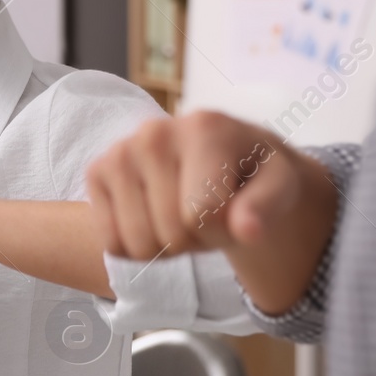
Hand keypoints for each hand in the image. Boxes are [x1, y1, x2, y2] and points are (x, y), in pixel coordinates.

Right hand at [85, 111, 338, 312]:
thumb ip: (267, 206)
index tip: (233, 211)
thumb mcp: (278, 185)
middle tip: (206, 216)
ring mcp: (119, 151)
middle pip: (170, 233)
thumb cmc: (251, 172)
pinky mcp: (96, 172)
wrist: (219, 155)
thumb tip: (247, 231)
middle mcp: (154, 132)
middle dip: (194, 240)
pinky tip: (154, 218)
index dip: (221, 232)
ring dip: (164, 247)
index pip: (200, 215)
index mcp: (204, 128)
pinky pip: (111, 242)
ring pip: (137, 243)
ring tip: (181, 216)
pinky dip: (134, 247)